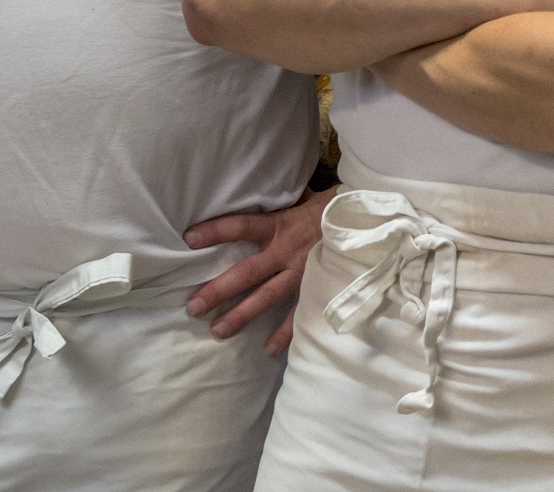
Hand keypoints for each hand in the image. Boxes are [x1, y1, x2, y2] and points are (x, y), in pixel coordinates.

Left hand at [183, 188, 329, 354]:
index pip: (242, 226)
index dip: (216, 231)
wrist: (364, 222)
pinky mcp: (317, 288)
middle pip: (247, 272)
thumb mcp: (297, 206)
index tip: (189, 239)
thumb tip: (245, 223)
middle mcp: (287, 251)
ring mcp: (302, 273)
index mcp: (280, 226)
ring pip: (266, 298)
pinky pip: (298, 315)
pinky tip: (269, 348)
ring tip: (218, 331)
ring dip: (242, 315)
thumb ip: (274, 218)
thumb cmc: (326, 211)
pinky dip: (285, 333)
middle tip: (194, 306)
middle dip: (219, 290)